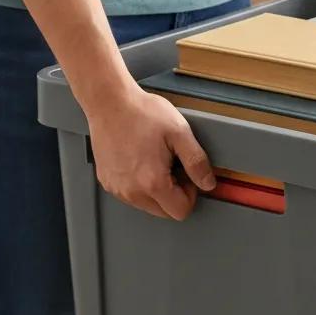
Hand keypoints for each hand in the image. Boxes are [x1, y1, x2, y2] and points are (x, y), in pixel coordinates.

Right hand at [86, 84, 215, 219]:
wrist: (110, 102)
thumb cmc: (142, 113)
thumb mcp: (180, 133)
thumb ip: (197, 163)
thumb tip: (208, 183)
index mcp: (152, 183)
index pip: (181, 211)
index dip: (190, 193)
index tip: (185, 173)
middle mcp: (131, 191)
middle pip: (164, 212)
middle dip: (174, 194)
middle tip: (171, 165)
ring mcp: (117, 188)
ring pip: (147, 205)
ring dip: (156, 190)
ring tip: (154, 160)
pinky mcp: (107, 181)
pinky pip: (130, 195)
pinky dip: (139, 185)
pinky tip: (139, 161)